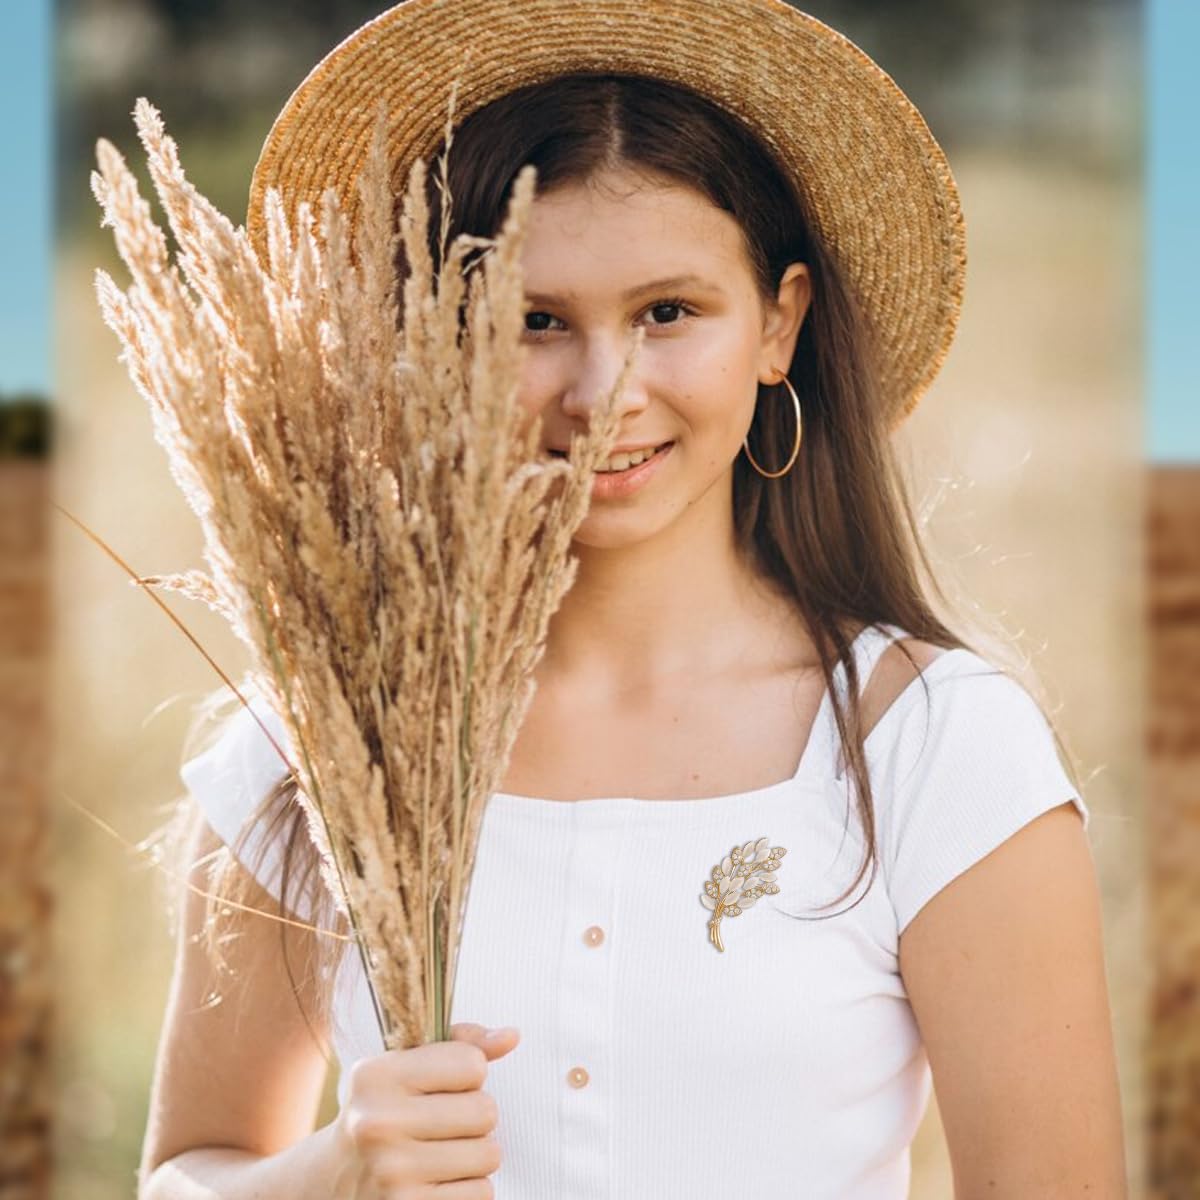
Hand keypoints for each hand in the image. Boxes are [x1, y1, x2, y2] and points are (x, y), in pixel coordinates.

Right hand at [331, 1021, 520, 1197]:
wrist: (334, 1181)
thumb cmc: (384, 1112)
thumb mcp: (405, 1067)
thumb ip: (461, 1045)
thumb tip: (511, 1036)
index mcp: (377, 1077)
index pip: (471, 1063)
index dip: (468, 1073)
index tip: (444, 1085)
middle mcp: (378, 1124)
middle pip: (485, 1111)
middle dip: (474, 1117)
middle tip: (442, 1124)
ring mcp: (392, 1174)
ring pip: (488, 1154)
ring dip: (474, 1155)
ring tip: (440, 1153)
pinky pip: (481, 1193)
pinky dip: (468, 1189)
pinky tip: (437, 1182)